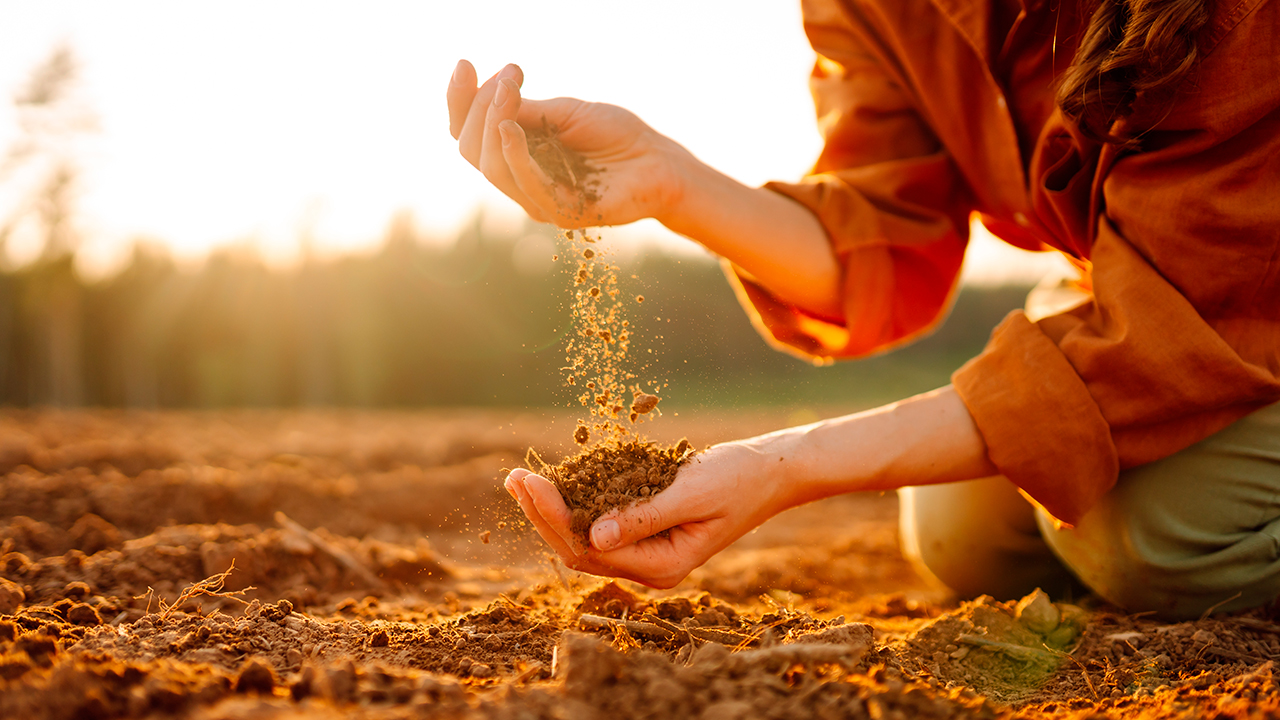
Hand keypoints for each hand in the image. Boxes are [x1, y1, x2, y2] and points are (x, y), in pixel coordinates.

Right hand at [447, 59, 692, 227]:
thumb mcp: (564, 111)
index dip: (460, 101)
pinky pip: (526, 185)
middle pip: (472, 150)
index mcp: (518, 154)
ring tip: (507, 91)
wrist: (659, 161)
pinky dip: (513, 153)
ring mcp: (538, 200)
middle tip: (508, 76)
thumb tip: (487, 94)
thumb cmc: (617, 135)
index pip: (470, 134)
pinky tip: (510, 126)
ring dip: (492, 124)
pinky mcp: (561, 213)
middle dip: (477, 108)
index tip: (464, 64)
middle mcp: (521, 180)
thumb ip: (525, 109)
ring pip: (491, 167)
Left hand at [503, 440, 791, 587]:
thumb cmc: (739, 479)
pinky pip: (602, 524)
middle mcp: (651, 567)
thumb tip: (594, 535)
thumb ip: (644, 516)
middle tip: (512, 477)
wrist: (773, 472)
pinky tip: (555, 481)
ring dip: (552, 510)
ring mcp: (649, 551)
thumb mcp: (691, 493)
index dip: (553, 517)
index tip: (529, 482)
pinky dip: (576, 503)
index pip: (590, 549)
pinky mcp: (649, 530)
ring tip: (520, 479)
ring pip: (585, 539)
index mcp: (663, 566)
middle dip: (542, 515)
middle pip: (579, 550)